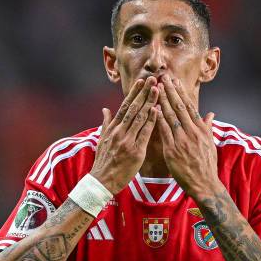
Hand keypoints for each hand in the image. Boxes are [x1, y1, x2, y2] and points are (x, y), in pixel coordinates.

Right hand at [90, 77, 157, 193]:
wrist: (102, 181)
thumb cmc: (104, 162)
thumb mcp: (102, 140)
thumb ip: (106, 123)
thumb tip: (105, 109)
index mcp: (113, 128)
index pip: (125, 106)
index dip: (134, 93)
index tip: (142, 81)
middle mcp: (120, 132)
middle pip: (134, 108)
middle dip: (144, 92)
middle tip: (154, 79)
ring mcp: (127, 141)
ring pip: (140, 117)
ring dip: (149, 102)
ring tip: (158, 89)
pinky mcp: (135, 152)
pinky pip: (144, 133)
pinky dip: (151, 121)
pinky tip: (157, 110)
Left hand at [157, 75, 219, 198]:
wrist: (204, 183)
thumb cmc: (207, 164)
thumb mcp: (210, 143)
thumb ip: (207, 127)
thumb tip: (210, 114)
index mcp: (200, 129)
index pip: (189, 106)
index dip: (181, 92)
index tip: (174, 81)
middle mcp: (192, 132)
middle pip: (179, 107)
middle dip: (170, 91)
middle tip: (162, 77)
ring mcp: (182, 140)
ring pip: (171, 116)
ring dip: (162, 100)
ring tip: (156, 88)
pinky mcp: (173, 150)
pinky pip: (164, 132)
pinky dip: (158, 119)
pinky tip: (153, 109)